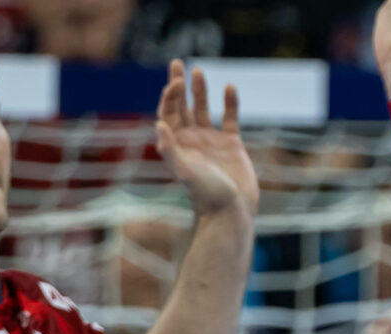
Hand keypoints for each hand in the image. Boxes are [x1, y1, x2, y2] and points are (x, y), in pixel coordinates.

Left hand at [154, 61, 258, 223]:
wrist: (232, 212)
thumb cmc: (206, 196)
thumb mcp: (185, 172)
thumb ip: (170, 149)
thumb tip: (159, 124)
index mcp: (177, 144)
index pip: (169, 112)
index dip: (170, 95)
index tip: (177, 83)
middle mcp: (191, 140)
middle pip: (182, 106)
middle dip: (179, 85)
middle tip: (177, 63)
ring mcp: (211, 141)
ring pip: (203, 109)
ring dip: (200, 90)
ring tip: (198, 71)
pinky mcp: (231, 144)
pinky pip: (229, 118)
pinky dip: (230, 103)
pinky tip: (229, 88)